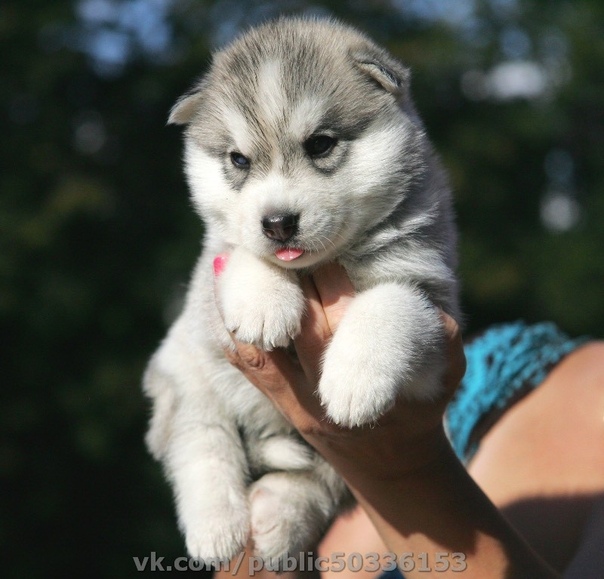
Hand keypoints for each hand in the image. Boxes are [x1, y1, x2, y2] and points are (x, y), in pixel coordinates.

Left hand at [218, 258, 465, 489]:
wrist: (390, 463)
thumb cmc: (419, 408)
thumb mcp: (447, 376)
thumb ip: (444, 340)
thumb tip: (428, 306)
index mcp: (371, 379)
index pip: (348, 320)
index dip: (331, 279)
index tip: (324, 248)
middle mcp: (329, 394)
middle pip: (304, 326)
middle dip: (293, 281)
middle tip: (280, 243)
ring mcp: (298, 402)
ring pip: (263, 346)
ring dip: (248, 302)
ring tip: (228, 256)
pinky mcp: (279, 403)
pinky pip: (247, 364)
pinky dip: (230, 328)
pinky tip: (219, 291)